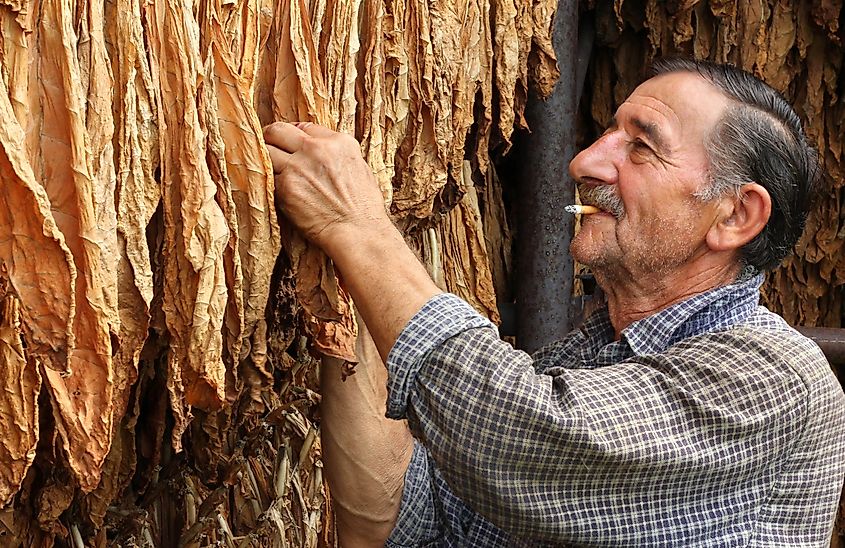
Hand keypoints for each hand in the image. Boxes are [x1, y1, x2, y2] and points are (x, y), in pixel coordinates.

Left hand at [264, 122, 389, 250]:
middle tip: (269, 149)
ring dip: (267, 161)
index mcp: (339, 142)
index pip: (304, 126)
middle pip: (278, 130)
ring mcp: (299, 166)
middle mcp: (317, 149)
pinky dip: (270, 183)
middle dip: (270, 138)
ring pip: (266, 152)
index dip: (295, 136)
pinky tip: (278, 191)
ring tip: (272, 172)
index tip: (290, 145)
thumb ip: (337, 155)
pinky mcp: (286, 187)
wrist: (359, 232)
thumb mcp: (360, 169)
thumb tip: (321, 152)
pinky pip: (267, 177)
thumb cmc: (364, 208)